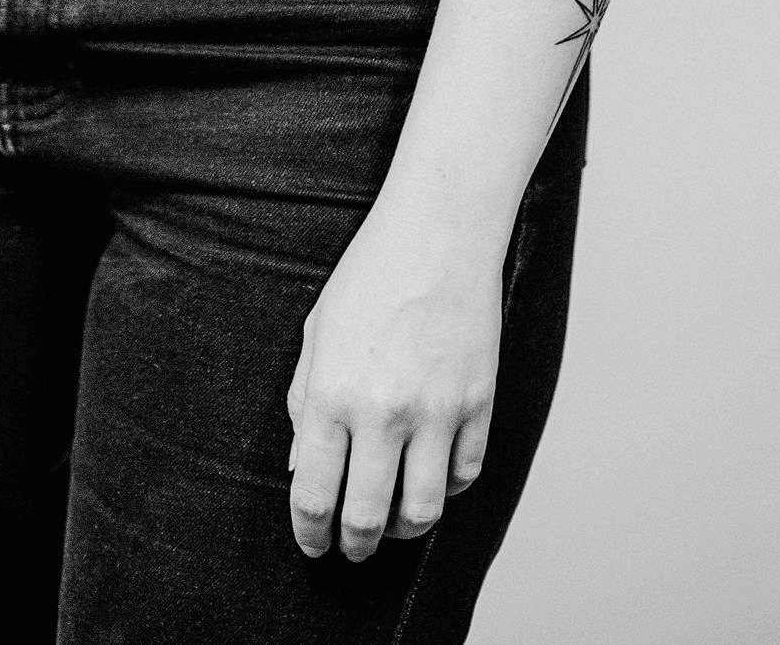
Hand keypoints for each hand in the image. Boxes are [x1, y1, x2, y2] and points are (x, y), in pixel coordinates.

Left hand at [286, 182, 504, 562]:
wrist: (438, 232)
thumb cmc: (370, 275)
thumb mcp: (317, 333)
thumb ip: (302, 403)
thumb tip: (302, 468)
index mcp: (332, 393)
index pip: (314, 494)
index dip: (309, 533)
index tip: (312, 544)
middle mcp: (383, 412)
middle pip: (367, 519)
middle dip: (353, 546)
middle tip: (349, 547)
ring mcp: (436, 412)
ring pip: (423, 513)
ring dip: (402, 529)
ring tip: (391, 520)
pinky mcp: (478, 405)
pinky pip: (464, 477)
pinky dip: (446, 490)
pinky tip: (430, 477)